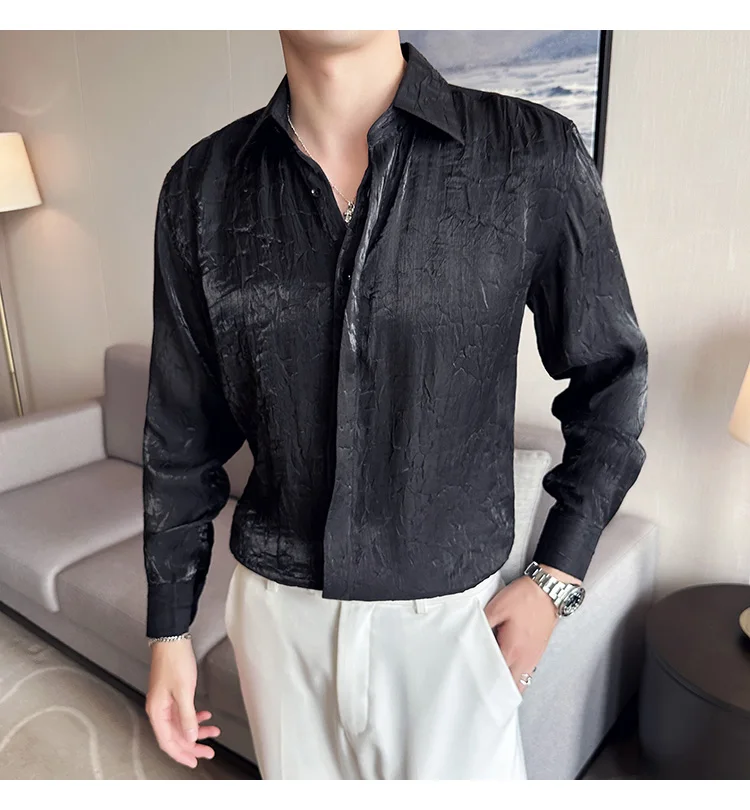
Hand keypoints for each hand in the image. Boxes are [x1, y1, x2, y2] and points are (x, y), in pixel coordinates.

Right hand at [145, 637, 220, 767]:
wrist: (172, 640)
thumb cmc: (174, 661)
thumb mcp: (184, 691)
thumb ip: (187, 716)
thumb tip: (191, 737)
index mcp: (157, 712)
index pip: (168, 742)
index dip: (181, 754)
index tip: (194, 762)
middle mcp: (159, 710)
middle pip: (175, 736)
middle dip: (192, 745)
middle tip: (208, 752)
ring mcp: (165, 702)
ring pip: (181, 724)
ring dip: (197, 730)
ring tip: (213, 733)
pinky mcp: (172, 695)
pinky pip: (183, 713)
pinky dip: (194, 716)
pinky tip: (205, 716)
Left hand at [483, 564, 580, 693]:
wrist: (549, 591)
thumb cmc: (524, 598)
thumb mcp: (496, 607)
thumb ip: (482, 625)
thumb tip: (472, 637)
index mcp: (512, 650)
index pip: (496, 678)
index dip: (484, 684)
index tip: (473, 687)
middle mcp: (525, 659)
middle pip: (511, 687)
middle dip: (497, 692)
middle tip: (483, 693)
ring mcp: (534, 657)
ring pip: (521, 683)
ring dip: (508, 685)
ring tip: (494, 684)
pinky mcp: (538, 652)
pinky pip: (527, 673)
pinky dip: (517, 677)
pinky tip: (508, 670)